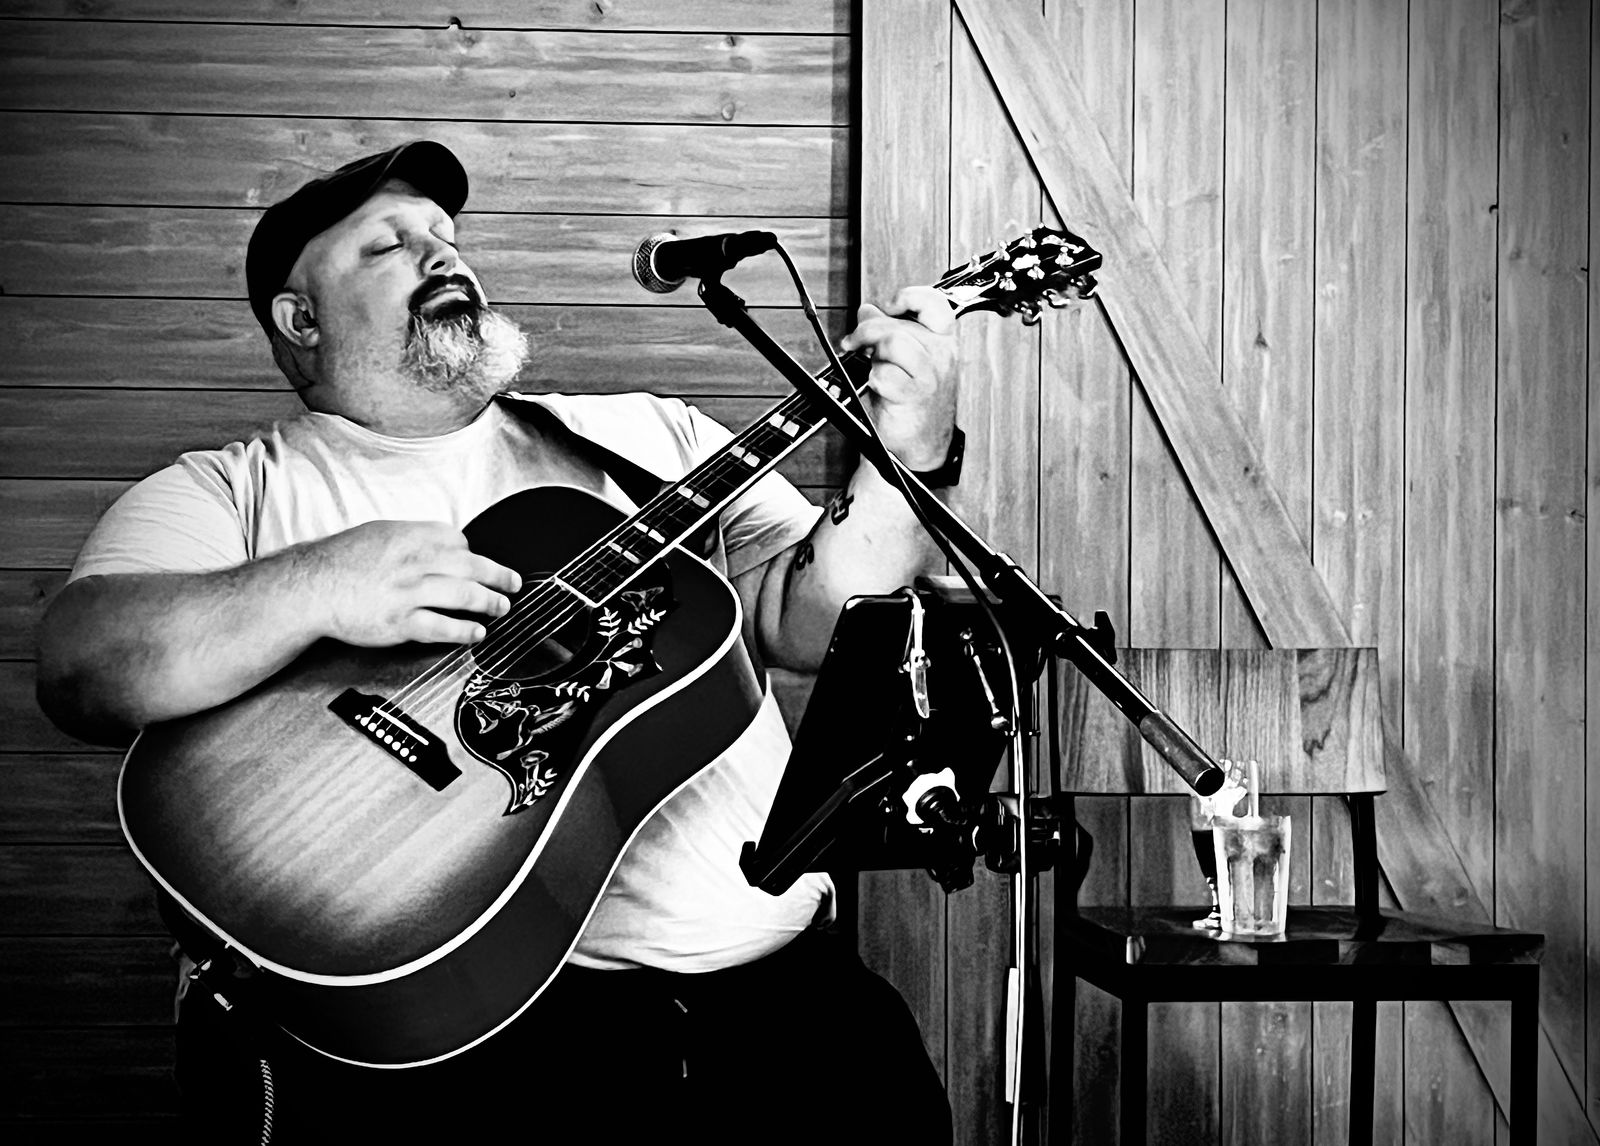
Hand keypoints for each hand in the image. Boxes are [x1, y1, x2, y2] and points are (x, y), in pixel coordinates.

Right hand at [299, 520, 522, 646]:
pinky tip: (477, 633)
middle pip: (471, 566)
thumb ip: (413, 536)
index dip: (472, 552)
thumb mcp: (379, 533)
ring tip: (502, 607)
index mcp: (410, 536)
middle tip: (513, 583)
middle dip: (499, 576)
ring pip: (464, 595)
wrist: (309, 588)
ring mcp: (409, 593)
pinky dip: (465, 630)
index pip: (457, 540)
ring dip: (490, 602)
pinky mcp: (400, 623)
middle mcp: (414, 562)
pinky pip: (442, 627)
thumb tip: (447, 541)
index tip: (480, 562)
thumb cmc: (341, 561)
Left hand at [838, 285, 958, 470]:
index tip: (889, 305)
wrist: (921, 443)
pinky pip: (883, 373)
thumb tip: (868, 310)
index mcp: (942, 342)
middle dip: (868, 330)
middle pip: (897, 324)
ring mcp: (929, 376)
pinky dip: (874, 379)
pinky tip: (879, 387)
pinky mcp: (913, 395)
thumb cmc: (914, 403)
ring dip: (872, 352)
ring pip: (892, 342)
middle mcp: (940, 356)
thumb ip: (889, 331)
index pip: (934, 304)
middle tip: (856, 342)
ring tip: (870, 363)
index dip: (909, 297)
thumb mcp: (904, 360)